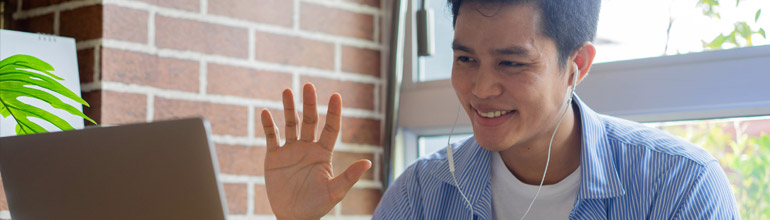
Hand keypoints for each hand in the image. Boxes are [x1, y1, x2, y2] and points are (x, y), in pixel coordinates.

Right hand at [261, 83, 371, 219]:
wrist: (293, 216)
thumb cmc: (316, 206)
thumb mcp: (334, 192)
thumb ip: (349, 177)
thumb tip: (368, 162)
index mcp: (323, 153)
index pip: (331, 128)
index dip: (334, 112)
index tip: (336, 96)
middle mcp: (308, 147)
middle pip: (310, 120)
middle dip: (309, 104)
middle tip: (308, 86)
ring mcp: (290, 150)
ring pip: (290, 124)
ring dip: (288, 108)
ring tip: (287, 91)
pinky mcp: (273, 157)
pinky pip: (271, 137)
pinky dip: (268, 125)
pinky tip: (265, 113)